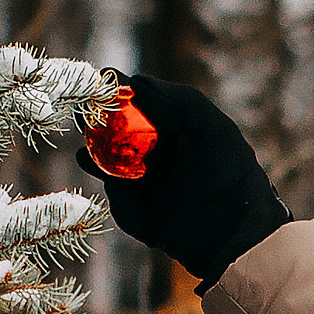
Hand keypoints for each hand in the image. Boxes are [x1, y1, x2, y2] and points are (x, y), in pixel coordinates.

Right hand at [75, 73, 289, 286]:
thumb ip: (173, 98)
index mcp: (178, 134)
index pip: (141, 107)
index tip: (101, 83)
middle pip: (118, 133)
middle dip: (98, 119)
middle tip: (82, 109)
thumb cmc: (227, 170)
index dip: (120, 95)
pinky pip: (114, 194)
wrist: (232, 232)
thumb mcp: (206, 122)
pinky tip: (89, 161)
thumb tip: (133, 82)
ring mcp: (145, 187)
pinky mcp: (136, 214)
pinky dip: (101, 177)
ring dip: (92, 148)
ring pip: (109, 163)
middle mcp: (159, 158)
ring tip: (81, 135)